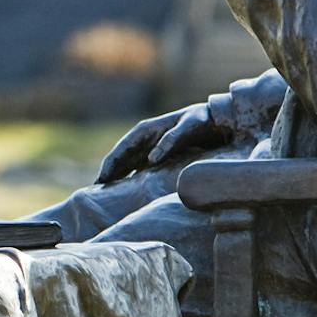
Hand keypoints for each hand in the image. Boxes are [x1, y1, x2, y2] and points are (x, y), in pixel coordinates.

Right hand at [97, 102, 229, 184]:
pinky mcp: (160, 156)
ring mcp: (151, 148)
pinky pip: (141, 169)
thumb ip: (171, 140)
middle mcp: (145, 139)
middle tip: (96, 193)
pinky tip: (129, 193)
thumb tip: (151, 158)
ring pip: (128, 165)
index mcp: (146, 130)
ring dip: (118, 179)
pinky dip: (132, 180)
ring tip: (108, 196)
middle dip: (109, 174)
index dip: (110, 165)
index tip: (101, 180)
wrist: (220, 120)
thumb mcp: (189, 125)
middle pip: (120, 159)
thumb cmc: (203, 120)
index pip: (121, 149)